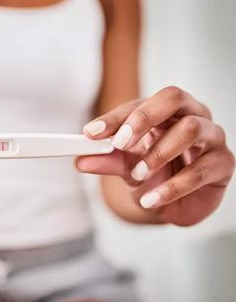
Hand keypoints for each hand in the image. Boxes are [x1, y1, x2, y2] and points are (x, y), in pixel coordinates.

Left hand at [76, 86, 234, 225]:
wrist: (173, 203)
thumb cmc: (153, 175)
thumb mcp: (126, 166)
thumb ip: (107, 160)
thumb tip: (80, 161)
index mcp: (164, 111)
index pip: (139, 103)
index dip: (115, 117)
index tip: (90, 133)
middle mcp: (190, 116)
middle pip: (173, 98)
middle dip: (144, 118)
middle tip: (120, 143)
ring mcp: (211, 137)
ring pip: (190, 129)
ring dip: (158, 154)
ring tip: (138, 175)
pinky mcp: (223, 164)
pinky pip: (200, 170)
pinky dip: (171, 187)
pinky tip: (151, 200)